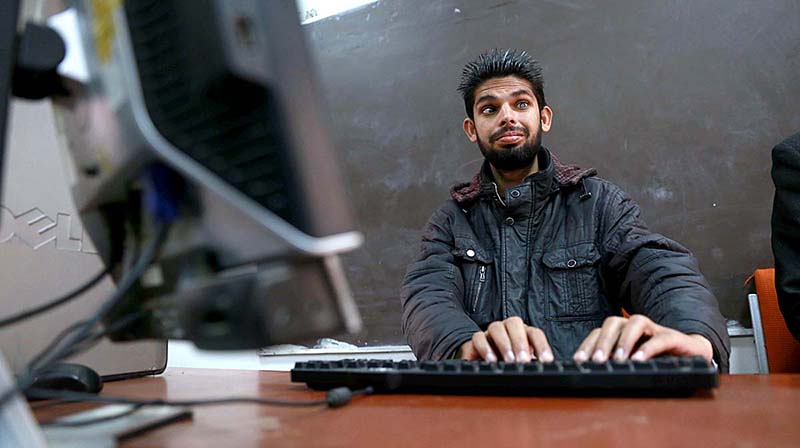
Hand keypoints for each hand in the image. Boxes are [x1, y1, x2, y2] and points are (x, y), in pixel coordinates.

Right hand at [457, 316, 553, 362]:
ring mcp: (491, 332)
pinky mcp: (476, 339)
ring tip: (509, 360)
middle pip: (514, 323)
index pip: (534, 333)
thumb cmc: (508, 361)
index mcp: (523, 333)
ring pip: (496, 327)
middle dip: (520, 342)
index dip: (541, 346)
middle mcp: (507, 329)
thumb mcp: (522, 364)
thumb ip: (531, 365)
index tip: (546, 361)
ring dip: (504, 344)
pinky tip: (491, 360)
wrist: (482, 360)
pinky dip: (485, 348)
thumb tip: (543, 371)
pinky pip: (478, 337)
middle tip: (523, 360)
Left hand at [572, 314, 713, 362]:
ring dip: (624, 340)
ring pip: (635, 323)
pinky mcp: (673, 337)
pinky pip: (661, 338)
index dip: (587, 345)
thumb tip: (591, 375)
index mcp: (621, 332)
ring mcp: (654, 329)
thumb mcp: (631, 363)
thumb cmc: (657, 359)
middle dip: (603, 342)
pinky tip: (640, 360)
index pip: (598, 332)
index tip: (578, 361)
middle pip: (613, 323)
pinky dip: (649, 348)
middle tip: (596, 361)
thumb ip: (614, 365)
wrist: (692, 354)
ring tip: (618, 360)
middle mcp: (635, 326)